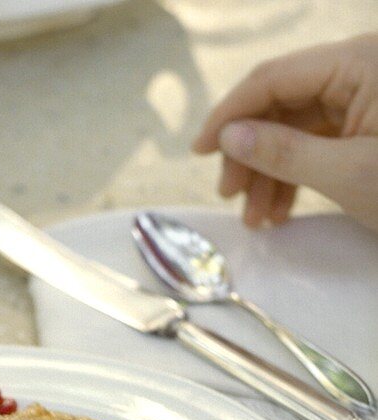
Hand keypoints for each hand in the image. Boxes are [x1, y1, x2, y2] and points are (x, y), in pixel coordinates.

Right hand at [192, 34, 377, 229]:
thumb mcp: (350, 174)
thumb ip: (284, 152)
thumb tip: (230, 136)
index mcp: (360, 63)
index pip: (274, 79)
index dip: (229, 114)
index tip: (197, 151)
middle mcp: (360, 71)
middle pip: (281, 104)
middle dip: (250, 152)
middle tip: (231, 198)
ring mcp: (367, 99)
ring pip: (296, 129)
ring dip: (269, 174)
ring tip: (257, 219)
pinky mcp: (371, 127)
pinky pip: (319, 144)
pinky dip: (295, 177)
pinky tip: (280, 211)